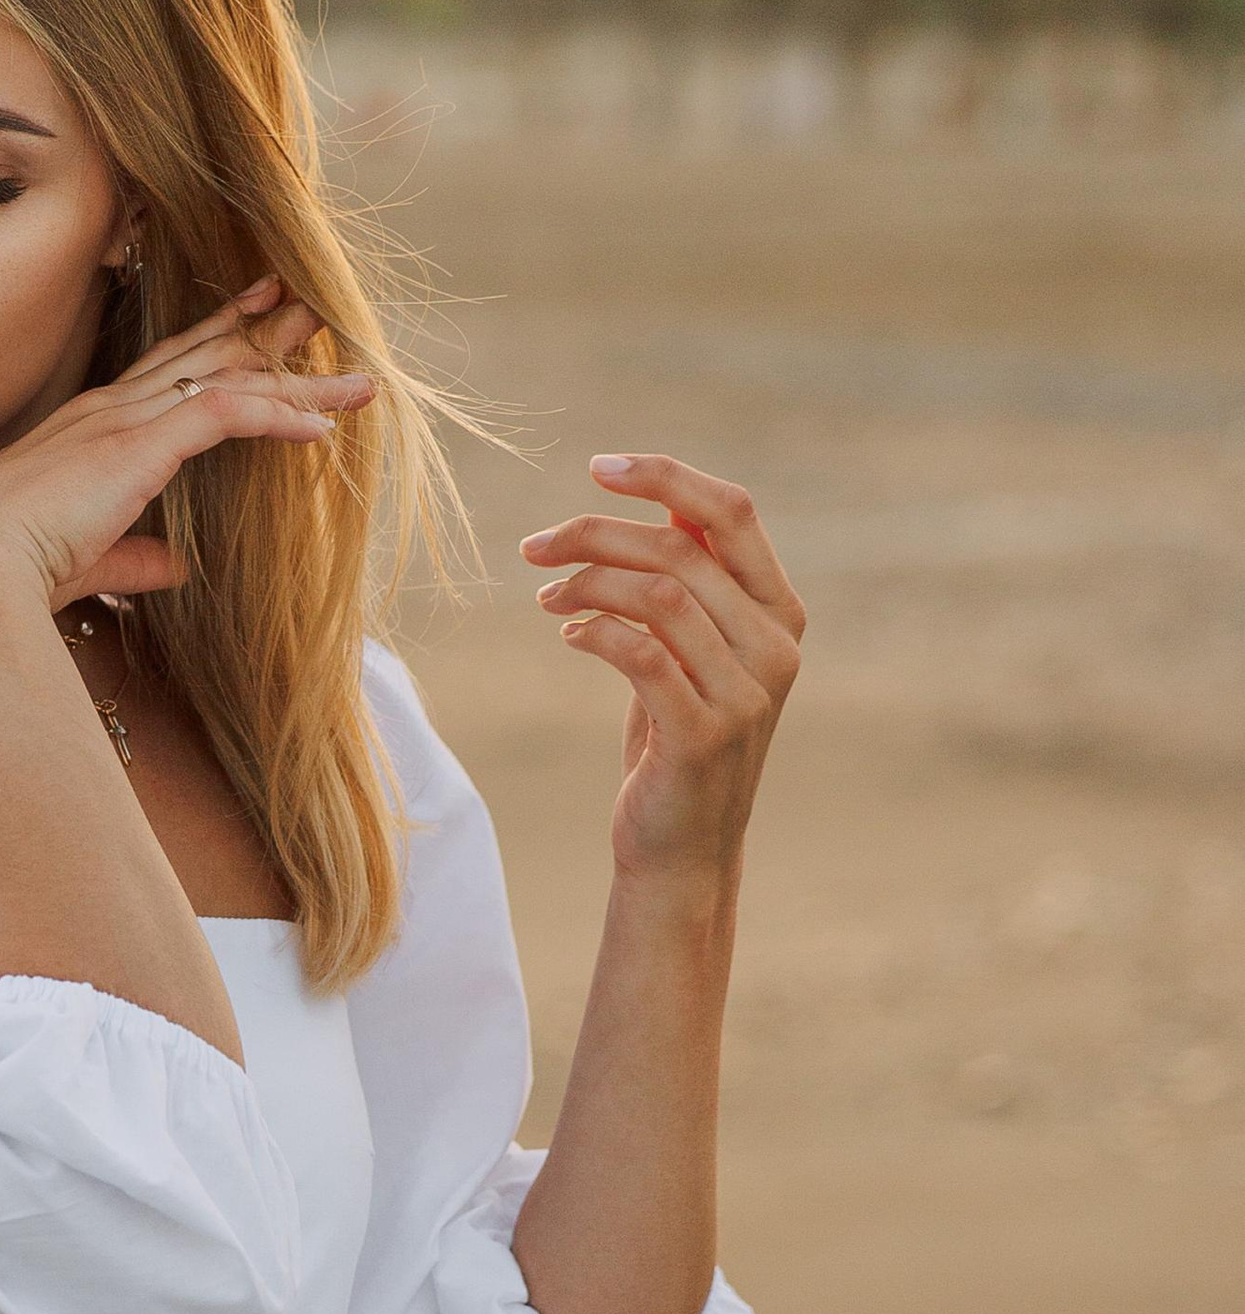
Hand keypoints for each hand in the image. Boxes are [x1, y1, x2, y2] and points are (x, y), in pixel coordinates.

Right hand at [0, 271, 373, 613]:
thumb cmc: (7, 570)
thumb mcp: (87, 560)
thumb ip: (134, 559)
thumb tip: (178, 567)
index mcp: (87, 431)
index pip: (161, 375)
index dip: (210, 347)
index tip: (253, 323)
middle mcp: (107, 411)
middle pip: (200, 357)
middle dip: (257, 331)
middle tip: (304, 304)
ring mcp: (123, 422)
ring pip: (227, 380)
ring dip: (295, 376)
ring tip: (356, 372)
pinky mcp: (140, 445)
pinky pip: (227, 414)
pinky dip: (279, 416)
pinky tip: (324, 426)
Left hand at [520, 453, 805, 882]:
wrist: (680, 847)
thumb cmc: (674, 736)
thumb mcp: (690, 650)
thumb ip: (689, 582)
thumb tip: (655, 507)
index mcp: (778, 610)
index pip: (733, 511)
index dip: (665, 477)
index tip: (597, 466)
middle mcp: (776, 644)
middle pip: (681, 548)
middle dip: (596, 533)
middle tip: (535, 546)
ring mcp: (747, 691)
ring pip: (660, 594)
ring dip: (586, 583)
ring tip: (546, 597)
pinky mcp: (704, 732)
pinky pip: (642, 653)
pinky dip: (594, 632)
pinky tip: (568, 634)